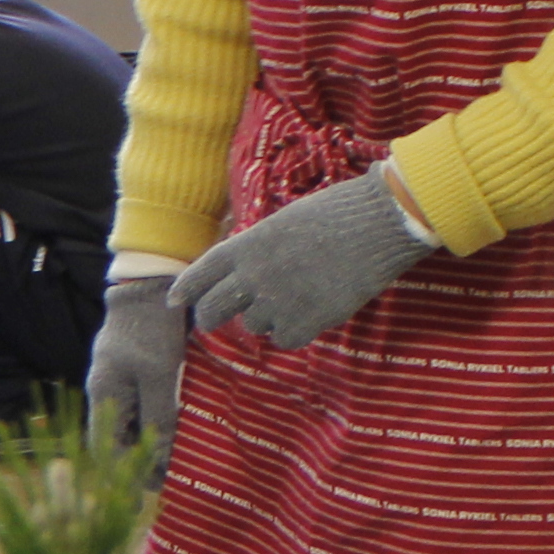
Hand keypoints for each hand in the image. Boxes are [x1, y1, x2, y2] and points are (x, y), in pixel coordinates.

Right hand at [87, 266, 187, 467]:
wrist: (151, 285)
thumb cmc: (152, 329)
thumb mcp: (159, 375)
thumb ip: (160, 417)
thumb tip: (162, 457)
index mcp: (104, 395)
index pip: (105, 449)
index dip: (124, 474)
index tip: (148, 493)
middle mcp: (106, 392)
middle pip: (118, 440)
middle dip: (141, 462)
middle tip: (170, 480)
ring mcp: (118, 381)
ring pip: (132, 424)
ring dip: (151, 443)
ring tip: (178, 460)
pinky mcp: (134, 371)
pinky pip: (142, 407)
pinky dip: (157, 422)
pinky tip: (177, 429)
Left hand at [175, 165, 433, 356]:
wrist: (379, 222)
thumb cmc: (338, 213)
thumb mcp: (285, 221)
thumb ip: (260, 249)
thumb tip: (246, 273)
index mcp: (247, 244)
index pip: (202, 272)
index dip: (186, 288)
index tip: (174, 301)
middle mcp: (254, 275)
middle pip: (213, 309)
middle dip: (210, 317)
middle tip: (214, 322)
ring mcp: (278, 301)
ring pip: (254, 325)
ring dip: (267, 318)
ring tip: (295, 297)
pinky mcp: (306, 321)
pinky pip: (285, 340)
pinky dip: (295, 333)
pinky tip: (311, 316)